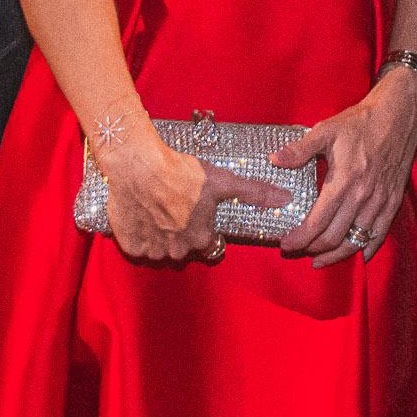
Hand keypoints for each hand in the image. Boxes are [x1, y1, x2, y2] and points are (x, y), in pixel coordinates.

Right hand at [102, 131, 290, 264]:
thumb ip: (255, 192)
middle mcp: (178, 252)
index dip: (204, 226)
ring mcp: (152, 251)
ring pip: (160, 249)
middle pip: (183, 248)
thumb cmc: (182, 172)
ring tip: (157, 208)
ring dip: (159, 235)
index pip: (208, 243)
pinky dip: (139, 234)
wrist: (138, 165)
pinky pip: (137, 246)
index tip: (196, 210)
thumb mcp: (223, 180)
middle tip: (175, 205)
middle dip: (181, 232)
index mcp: (202, 239)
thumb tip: (286, 199)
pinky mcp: (130, 246)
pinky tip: (141, 213)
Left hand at [274, 68, 416, 266]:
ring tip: (320, 259)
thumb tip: (274, 160)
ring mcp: (380, 201)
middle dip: (313, 249)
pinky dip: (367, 249)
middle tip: (298, 250)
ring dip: (336, 255)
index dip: (300, 238)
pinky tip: (357, 255)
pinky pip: (379, 234)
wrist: (398, 114)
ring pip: (356, 241)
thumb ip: (299, 149)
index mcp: (344, 180)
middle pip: (335, 237)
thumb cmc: (361, 121)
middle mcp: (363, 196)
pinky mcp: (393, 200)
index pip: (318, 222)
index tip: (286, 244)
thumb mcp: (326, 130)